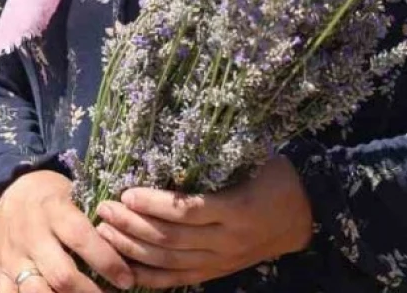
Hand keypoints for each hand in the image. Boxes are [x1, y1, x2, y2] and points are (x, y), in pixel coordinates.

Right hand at [0, 170, 136, 292]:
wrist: (6, 193)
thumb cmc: (51, 197)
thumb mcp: (73, 195)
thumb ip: (94, 220)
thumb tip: (131, 245)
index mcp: (53, 210)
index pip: (81, 237)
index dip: (107, 261)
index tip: (127, 279)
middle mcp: (31, 235)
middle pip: (61, 275)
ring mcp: (13, 256)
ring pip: (34, 291)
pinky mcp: (0, 271)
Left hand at [94, 155, 314, 288]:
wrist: (302, 217)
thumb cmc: (273, 177)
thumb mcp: (254, 159)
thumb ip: (218, 154)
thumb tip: (173, 128)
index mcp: (237, 209)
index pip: (188, 210)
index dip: (154, 204)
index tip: (127, 191)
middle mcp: (228, 240)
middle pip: (171, 238)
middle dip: (133, 225)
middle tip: (104, 209)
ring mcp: (221, 260)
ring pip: (170, 260)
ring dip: (133, 248)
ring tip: (104, 232)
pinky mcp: (216, 272)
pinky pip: (178, 279)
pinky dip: (150, 277)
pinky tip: (124, 269)